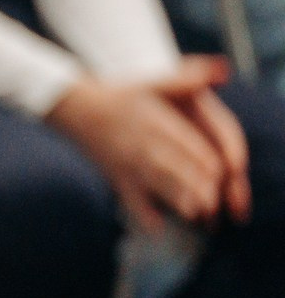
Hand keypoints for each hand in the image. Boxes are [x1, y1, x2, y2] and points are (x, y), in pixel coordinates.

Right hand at [48, 62, 249, 229]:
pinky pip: (129, 198)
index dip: (209, 163)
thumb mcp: (154, 82)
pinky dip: (142, 214)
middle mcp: (143, 142)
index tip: (225, 176)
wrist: (73, 106)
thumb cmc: (118, 94)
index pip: (190, 145)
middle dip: (197, 188)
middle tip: (215, 204)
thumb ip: (190, 78)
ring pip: (156, 184)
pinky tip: (156, 228)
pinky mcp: (114, 174)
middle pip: (176, 169)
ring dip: (177, 200)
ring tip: (195, 215)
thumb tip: (224, 69)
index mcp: (157, 121)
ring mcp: (127, 160)